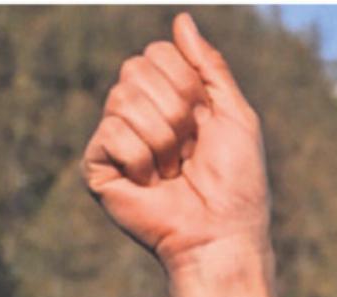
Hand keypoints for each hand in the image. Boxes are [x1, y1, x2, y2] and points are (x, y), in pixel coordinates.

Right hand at [81, 13, 276, 296]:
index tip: (205, 121)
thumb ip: (209, 67)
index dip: (186, 84)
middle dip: (176, 110)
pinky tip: (151, 184)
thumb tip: (182, 20)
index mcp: (171, 99)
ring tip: (174, 170)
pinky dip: (141, 160)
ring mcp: (116, 138)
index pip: (157, 53)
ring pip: (123, 99)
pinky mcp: (98, 165)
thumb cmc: (238, 184)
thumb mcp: (235, 116)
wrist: (222, 235)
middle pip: (136, 68)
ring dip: (163, 139)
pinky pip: (112, 133)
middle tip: (190, 149)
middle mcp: (139, 113)